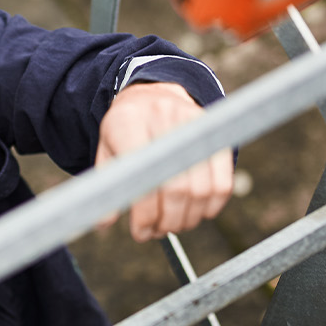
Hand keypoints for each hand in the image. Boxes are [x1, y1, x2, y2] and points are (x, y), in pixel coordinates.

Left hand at [95, 82, 231, 241]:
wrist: (152, 93)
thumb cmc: (125, 130)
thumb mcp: (107, 150)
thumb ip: (107, 184)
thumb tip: (103, 222)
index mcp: (128, 122)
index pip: (142, 177)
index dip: (144, 212)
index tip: (140, 232)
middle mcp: (163, 118)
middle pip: (175, 186)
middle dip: (167, 219)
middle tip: (158, 231)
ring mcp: (193, 124)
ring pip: (201, 188)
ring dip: (188, 218)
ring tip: (173, 225)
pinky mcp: (213, 134)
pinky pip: (222, 181)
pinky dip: (212, 206)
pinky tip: (196, 214)